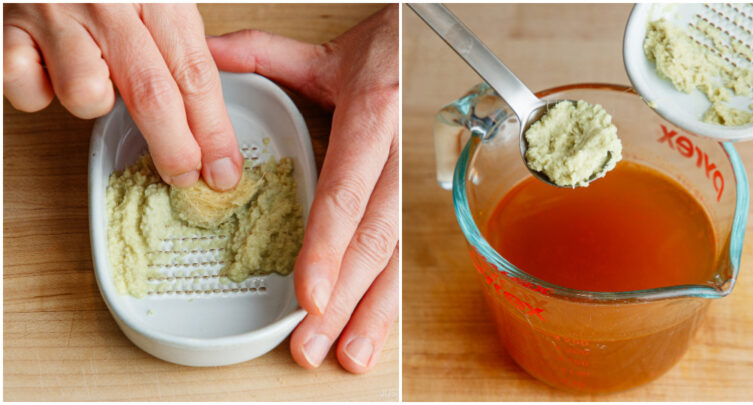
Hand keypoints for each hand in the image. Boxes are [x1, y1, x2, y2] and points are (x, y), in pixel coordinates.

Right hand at [3, 3, 243, 189]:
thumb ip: (180, 40)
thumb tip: (209, 115)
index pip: (196, 75)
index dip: (213, 129)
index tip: (223, 168)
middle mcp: (108, 6)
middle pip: (152, 95)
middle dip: (174, 147)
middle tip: (185, 175)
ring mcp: (56, 17)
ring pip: (87, 96)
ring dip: (96, 103)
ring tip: (96, 77)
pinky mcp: (10, 31)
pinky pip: (30, 91)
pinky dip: (40, 92)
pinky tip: (49, 68)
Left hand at [207, 5, 397, 372]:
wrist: (433, 45)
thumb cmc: (383, 51)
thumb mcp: (323, 51)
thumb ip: (260, 55)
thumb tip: (203, 58)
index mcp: (374, 117)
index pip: (347, 193)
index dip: (328, 247)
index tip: (309, 293)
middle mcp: (399, 156)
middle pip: (374, 239)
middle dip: (346, 298)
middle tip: (315, 342)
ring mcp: (415, 180)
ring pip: (398, 254)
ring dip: (373, 310)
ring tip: (349, 354)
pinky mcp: (418, 197)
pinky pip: (406, 252)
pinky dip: (388, 296)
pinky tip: (372, 329)